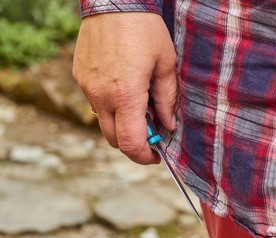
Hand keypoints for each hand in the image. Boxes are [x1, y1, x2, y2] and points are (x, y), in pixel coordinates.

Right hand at [73, 13, 176, 163]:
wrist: (113, 0)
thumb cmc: (144, 29)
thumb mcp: (166, 64)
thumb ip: (166, 100)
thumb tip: (168, 125)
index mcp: (125, 95)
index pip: (131, 143)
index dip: (144, 156)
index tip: (155, 156)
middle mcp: (101, 96)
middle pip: (114, 140)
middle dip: (133, 143)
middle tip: (150, 130)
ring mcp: (87, 88)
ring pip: (103, 123)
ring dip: (121, 124)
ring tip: (136, 104)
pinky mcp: (80, 78)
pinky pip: (95, 104)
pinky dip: (110, 107)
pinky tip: (121, 89)